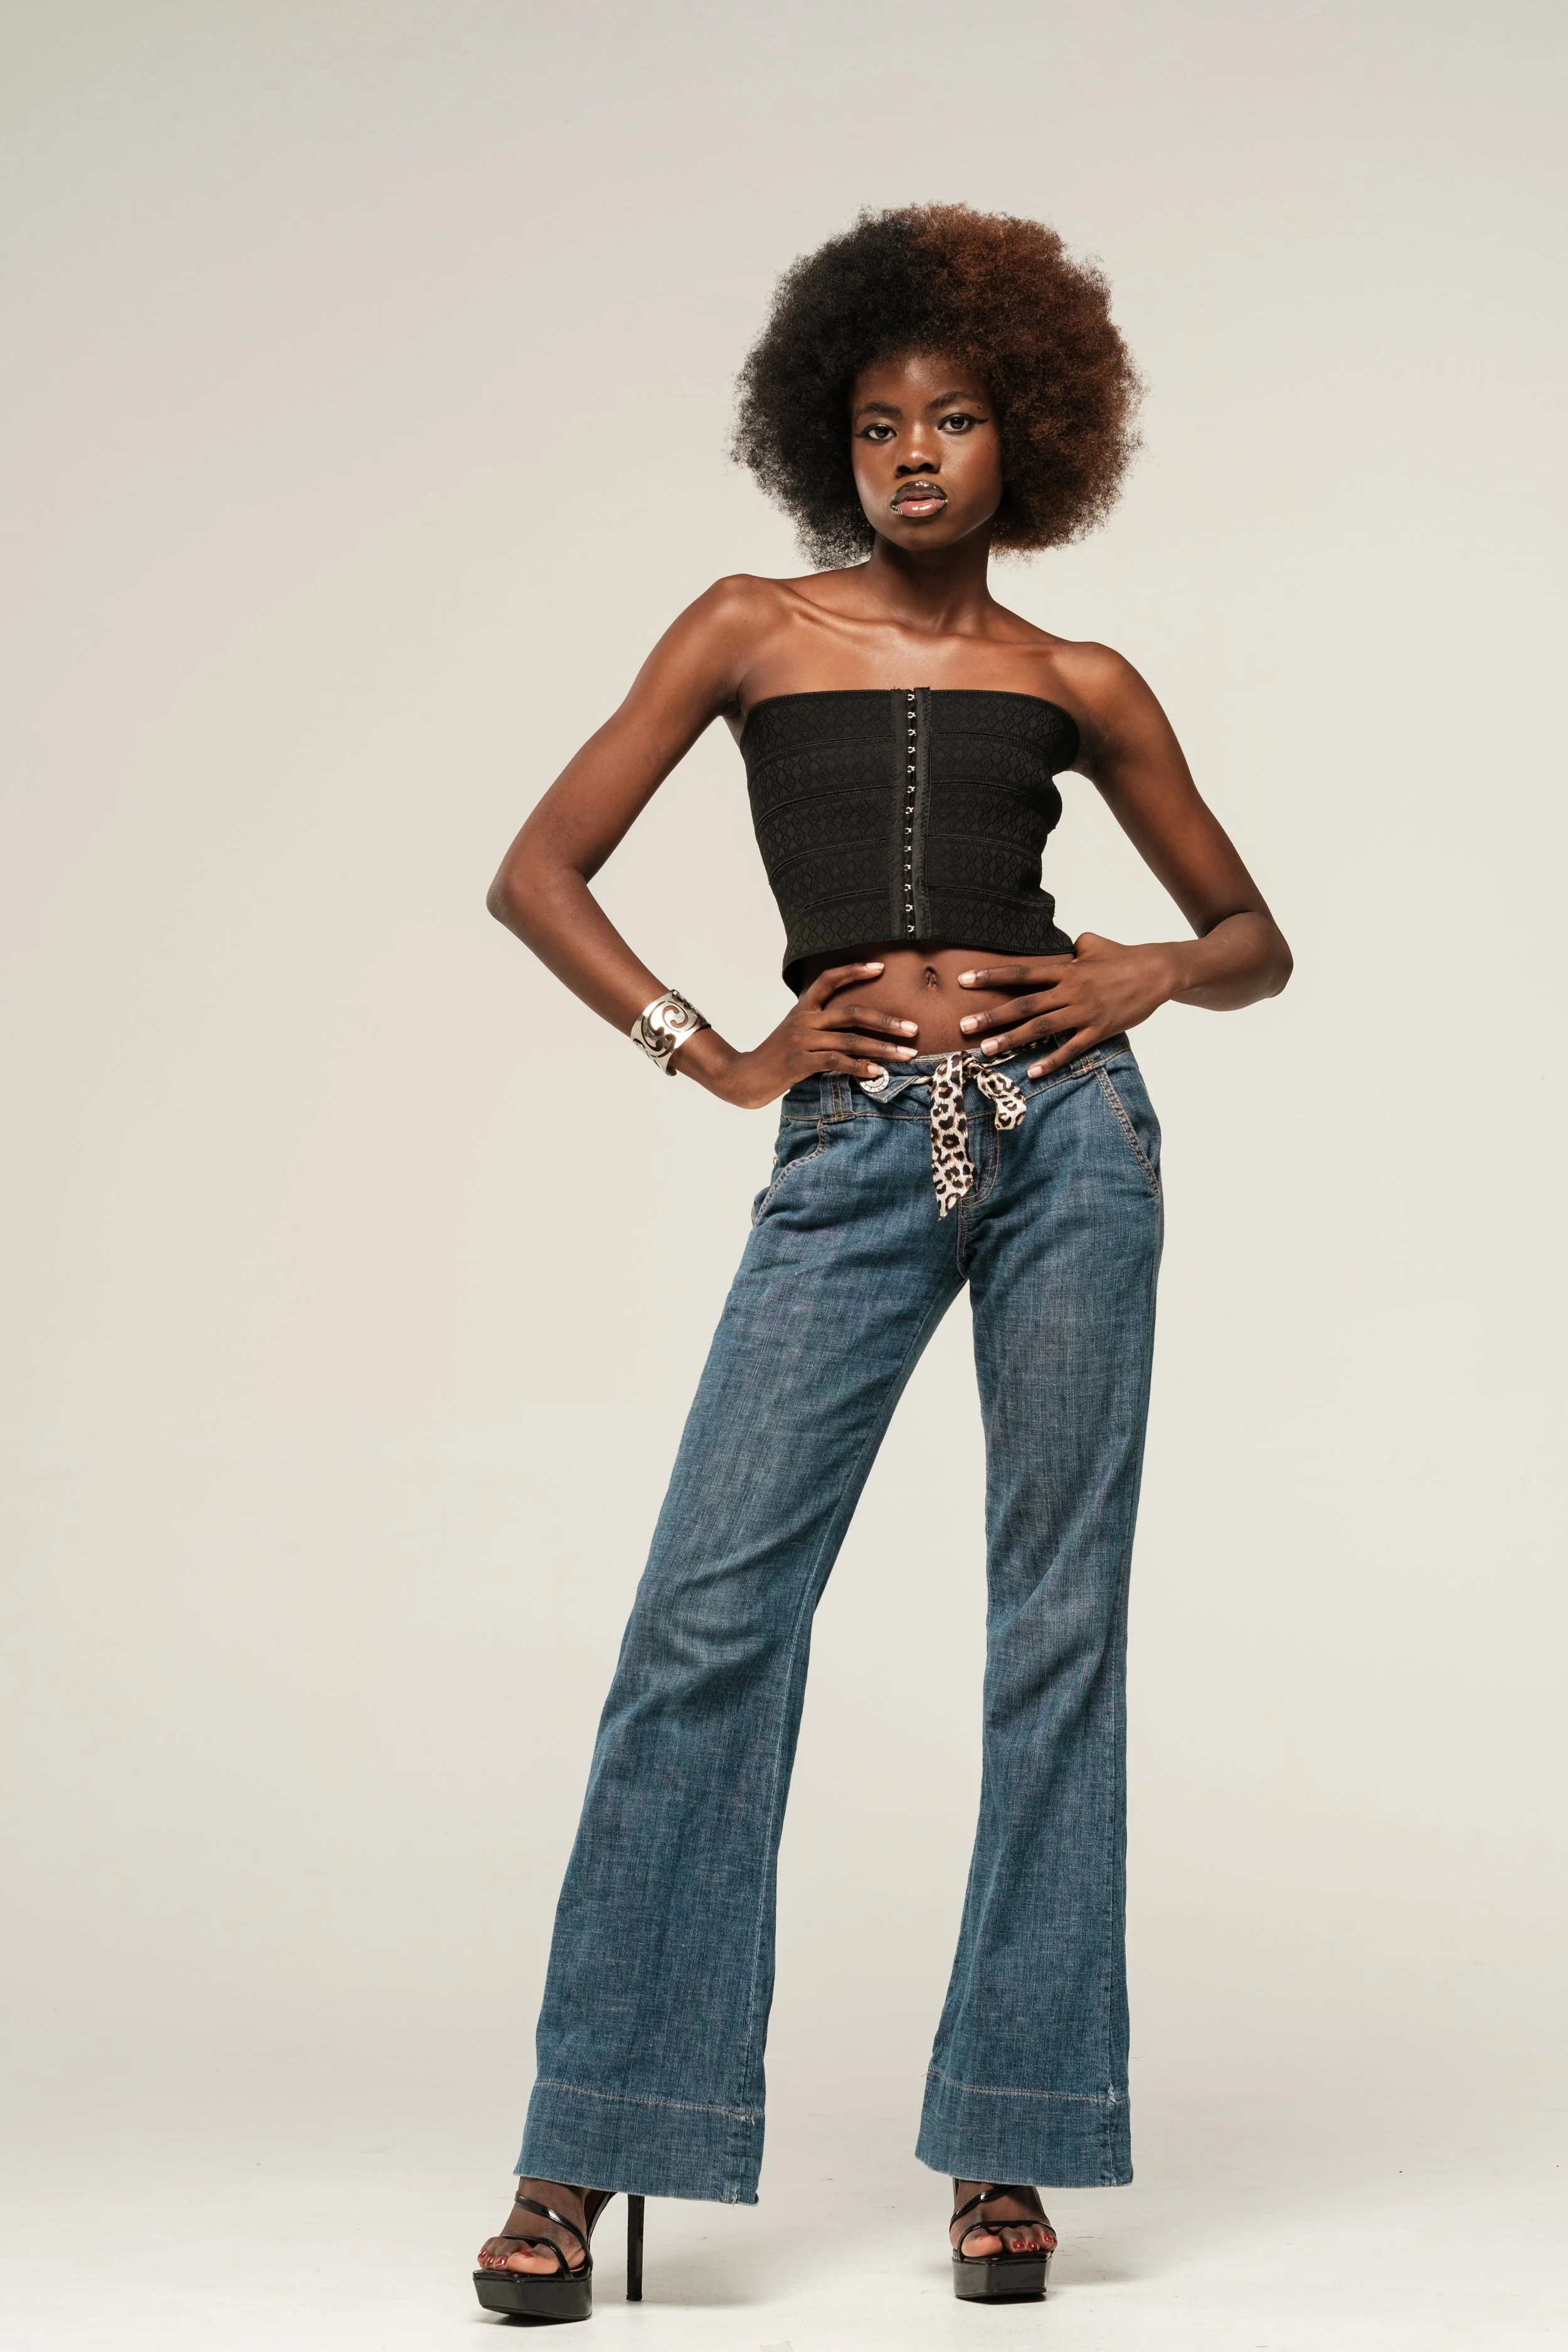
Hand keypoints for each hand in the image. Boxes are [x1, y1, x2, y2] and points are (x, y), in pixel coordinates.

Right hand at [680, 962, 919, 1108]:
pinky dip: (859, 1067)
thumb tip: (856, 1030)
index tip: (880, 967)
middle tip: (913, 1028)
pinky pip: (836, 1062)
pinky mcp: (799, 1062)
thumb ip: (821, 1028)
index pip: (828, 979)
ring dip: (882, 1048)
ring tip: (907, 1054)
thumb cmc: (776, 1058)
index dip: (854, 971)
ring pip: (849, 1040)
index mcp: (803, 1008)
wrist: (745, 1077)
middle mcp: (804, 1020)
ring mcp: (801, 1041)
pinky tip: (877, 1072)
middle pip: (851, 1013)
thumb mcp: (796, 1034)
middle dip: (886, 1021)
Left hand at [956, 932, 1179, 1076]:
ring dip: (1012, 1040)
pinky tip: (1032, 1071)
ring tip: (987, 1050)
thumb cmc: (1123, 956)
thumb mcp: (1092, 943)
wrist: (1158, 971)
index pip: (1021, 973)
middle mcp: (1070, 991)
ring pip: (1041, 1028)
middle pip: (1024, 1005)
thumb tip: (1058, 950)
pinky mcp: (1099, 1030)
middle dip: (992, 1016)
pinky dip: (1052, 1061)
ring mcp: (1084, 1012)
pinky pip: (1071, 1048)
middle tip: (964, 1026)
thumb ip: (1069, 949)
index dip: (991, 977)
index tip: (964, 980)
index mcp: (1065, 969)